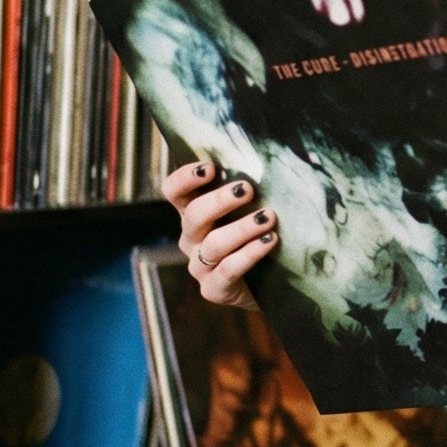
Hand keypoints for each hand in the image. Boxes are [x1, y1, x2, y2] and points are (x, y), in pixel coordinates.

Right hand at [165, 160, 274, 308]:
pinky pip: (227, 270)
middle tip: (247, 189)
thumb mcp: (251, 209)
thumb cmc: (260, 235)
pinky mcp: (214, 289)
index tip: (210, 168)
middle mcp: (191, 239)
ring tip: (268, 217)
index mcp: (194, 214)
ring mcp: (200, 266)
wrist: (272, 285)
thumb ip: (248, 190)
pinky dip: (249, 253)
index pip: (174, 192)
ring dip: (242, 228)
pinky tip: (269, 241)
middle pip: (194, 216)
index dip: (184, 178)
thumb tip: (268, 158)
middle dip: (220, 200)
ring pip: (213, 244)